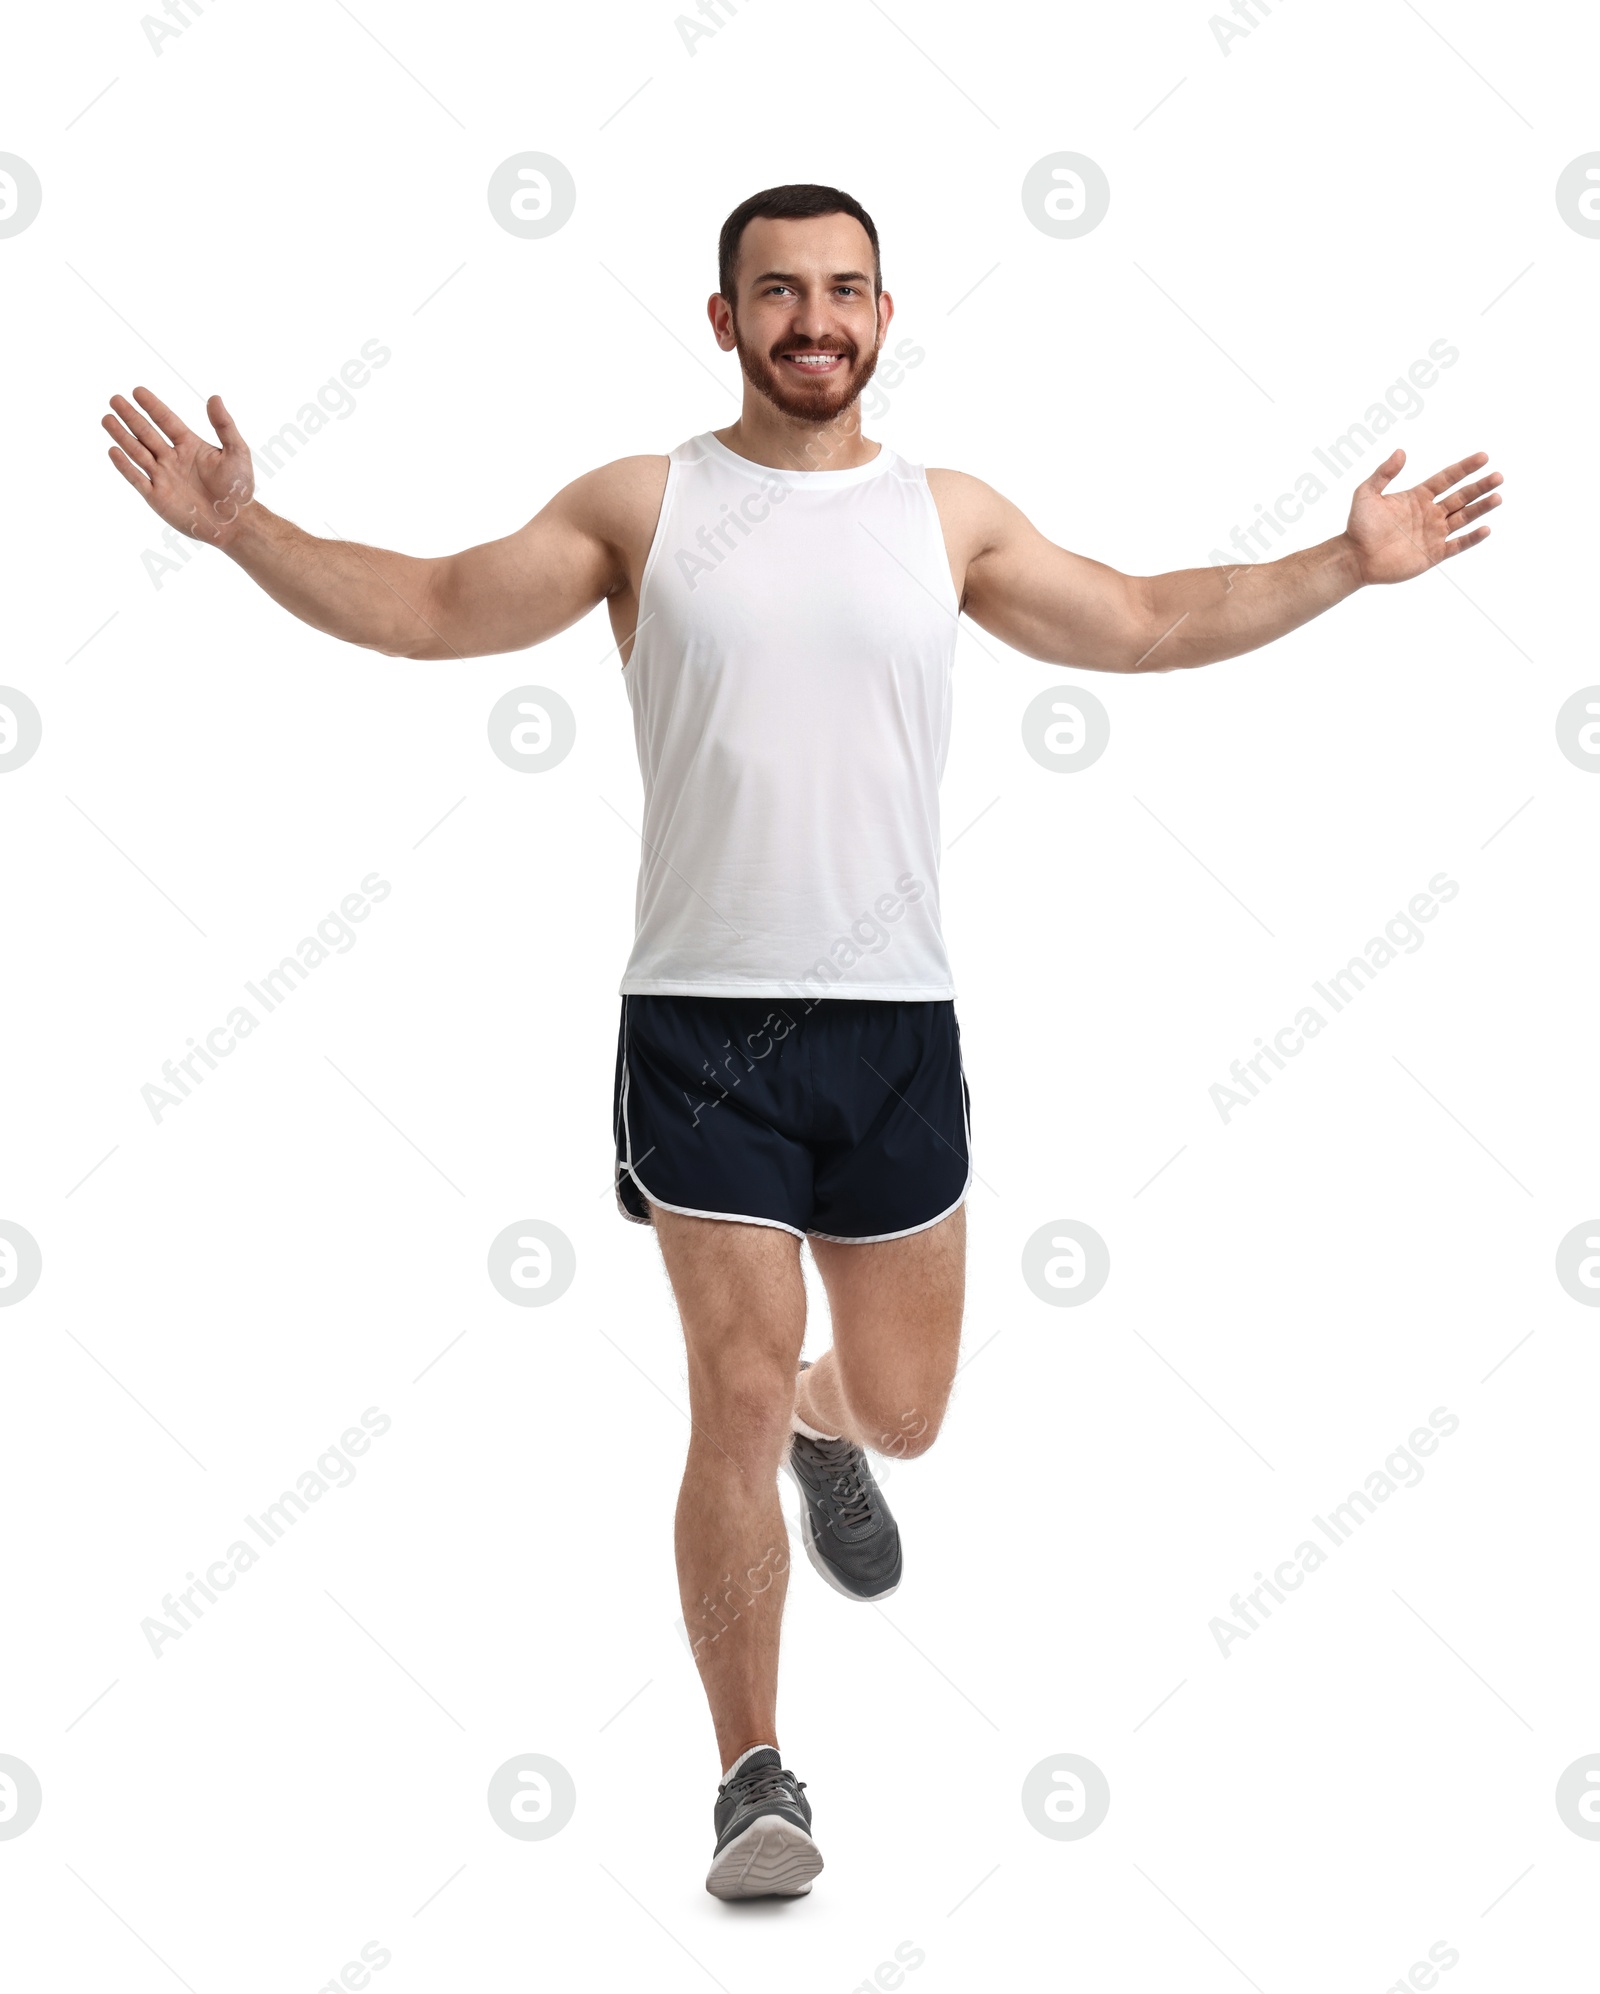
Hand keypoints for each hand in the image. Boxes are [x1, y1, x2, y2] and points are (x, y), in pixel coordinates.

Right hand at [104, 387, 254, 546]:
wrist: (234, 523)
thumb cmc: (239, 489)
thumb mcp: (237, 452)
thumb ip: (224, 425)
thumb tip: (214, 397)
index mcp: (190, 446)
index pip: (166, 421)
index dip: (152, 406)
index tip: (137, 391)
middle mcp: (173, 458)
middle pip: (147, 433)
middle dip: (131, 416)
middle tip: (115, 399)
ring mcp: (163, 477)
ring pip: (137, 452)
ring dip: (122, 435)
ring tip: (106, 418)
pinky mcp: (157, 497)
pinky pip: (137, 478)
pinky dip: (124, 465)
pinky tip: (113, 450)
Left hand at [1342, 448, 1501, 585]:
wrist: (1355, 558)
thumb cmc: (1359, 526)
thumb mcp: (1367, 494)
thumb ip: (1383, 473)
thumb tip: (1401, 452)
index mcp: (1418, 497)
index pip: (1447, 478)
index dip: (1465, 468)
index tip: (1483, 457)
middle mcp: (1429, 514)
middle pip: (1461, 497)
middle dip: (1480, 487)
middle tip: (1498, 476)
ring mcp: (1433, 534)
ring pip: (1464, 518)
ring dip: (1481, 508)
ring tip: (1498, 497)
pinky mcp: (1432, 554)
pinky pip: (1457, 545)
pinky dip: (1471, 538)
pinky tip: (1485, 529)